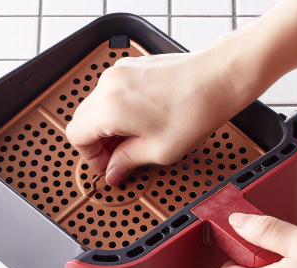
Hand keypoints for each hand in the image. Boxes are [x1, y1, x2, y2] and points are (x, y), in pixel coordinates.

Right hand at [65, 33, 259, 185]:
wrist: (219, 79)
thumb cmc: (196, 110)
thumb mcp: (159, 150)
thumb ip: (127, 162)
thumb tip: (113, 172)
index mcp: (111, 108)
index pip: (77, 136)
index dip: (90, 157)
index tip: (108, 164)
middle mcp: (109, 85)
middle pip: (82, 119)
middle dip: (96, 142)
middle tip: (119, 156)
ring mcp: (119, 72)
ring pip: (95, 105)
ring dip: (106, 125)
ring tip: (133, 137)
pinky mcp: (130, 66)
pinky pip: (110, 92)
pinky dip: (117, 108)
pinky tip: (140, 120)